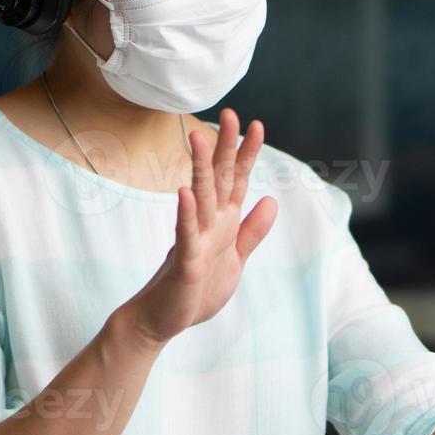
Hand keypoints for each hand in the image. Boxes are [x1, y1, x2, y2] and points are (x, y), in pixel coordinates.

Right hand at [120, 109, 277, 348]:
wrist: (163, 320)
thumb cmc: (196, 290)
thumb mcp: (235, 259)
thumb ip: (252, 231)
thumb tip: (271, 200)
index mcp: (222, 223)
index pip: (236, 181)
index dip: (246, 154)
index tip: (256, 125)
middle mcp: (207, 224)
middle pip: (218, 179)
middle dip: (225, 148)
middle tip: (229, 114)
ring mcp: (194, 240)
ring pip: (199, 198)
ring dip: (202, 169)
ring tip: (200, 138)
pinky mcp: (184, 262)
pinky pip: (185, 234)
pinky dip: (186, 213)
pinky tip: (185, 192)